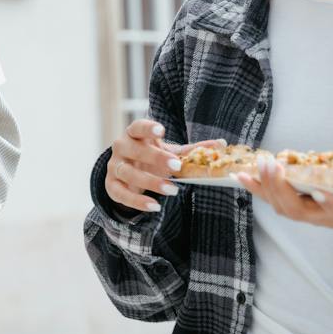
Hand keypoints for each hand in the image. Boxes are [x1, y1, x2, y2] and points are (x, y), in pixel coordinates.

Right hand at [103, 118, 227, 213]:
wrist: (127, 173)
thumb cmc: (151, 157)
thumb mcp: (170, 151)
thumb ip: (192, 150)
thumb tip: (221, 144)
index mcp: (134, 134)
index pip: (137, 127)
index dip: (148, 128)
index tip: (161, 131)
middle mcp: (121, 148)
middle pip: (133, 149)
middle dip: (155, 157)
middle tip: (176, 166)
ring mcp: (115, 167)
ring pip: (128, 172)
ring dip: (150, 181)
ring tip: (172, 190)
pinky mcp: (111, 186)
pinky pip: (121, 194)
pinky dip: (137, 202)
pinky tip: (154, 207)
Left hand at [235, 155, 332, 246]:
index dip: (327, 202)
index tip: (319, 192)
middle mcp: (323, 216)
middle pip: (297, 208)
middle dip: (282, 188)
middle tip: (272, 165)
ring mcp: (307, 215)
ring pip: (281, 206)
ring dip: (265, 187)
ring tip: (251, 168)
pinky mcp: (296, 208)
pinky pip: (273, 200)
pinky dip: (257, 189)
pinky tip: (241, 176)